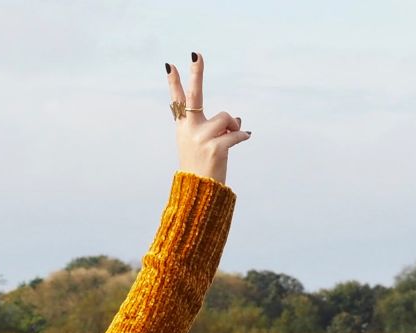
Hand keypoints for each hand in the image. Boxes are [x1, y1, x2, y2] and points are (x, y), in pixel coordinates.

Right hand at [165, 53, 249, 182]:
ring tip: (230, 138)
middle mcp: (189, 130)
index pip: (177, 101)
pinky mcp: (215, 148)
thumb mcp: (201, 144)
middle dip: (195, 74)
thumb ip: (216, 128)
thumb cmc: (201, 166)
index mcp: (183, 127)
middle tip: (196, 55)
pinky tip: (245, 137)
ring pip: (226, 118)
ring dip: (232, 126)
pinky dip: (242, 135)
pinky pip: (236, 133)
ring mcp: (201, 139)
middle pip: (193, 96)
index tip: (170, 65)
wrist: (199, 193)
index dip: (173, 83)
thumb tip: (236, 119)